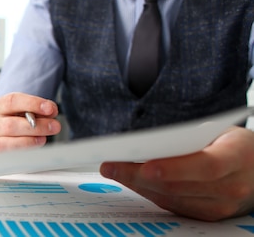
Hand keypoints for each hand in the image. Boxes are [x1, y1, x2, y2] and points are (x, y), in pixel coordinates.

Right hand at [0, 92, 60, 152]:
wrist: (5, 132)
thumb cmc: (18, 119)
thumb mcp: (29, 110)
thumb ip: (41, 108)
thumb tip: (51, 111)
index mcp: (0, 105)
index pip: (13, 101)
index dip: (32, 104)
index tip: (49, 108)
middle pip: (11, 124)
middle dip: (36, 125)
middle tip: (54, 126)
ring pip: (9, 139)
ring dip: (31, 138)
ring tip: (45, 137)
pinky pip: (10, 150)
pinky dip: (26, 146)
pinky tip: (38, 142)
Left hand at [100, 126, 253, 220]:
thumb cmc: (234, 145)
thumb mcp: (220, 133)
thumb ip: (190, 139)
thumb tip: (148, 145)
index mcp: (238, 157)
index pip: (207, 166)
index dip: (175, 168)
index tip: (146, 166)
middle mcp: (232, 186)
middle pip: (179, 185)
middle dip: (138, 175)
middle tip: (110, 166)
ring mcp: (221, 206)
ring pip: (170, 197)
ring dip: (137, 184)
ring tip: (113, 171)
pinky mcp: (208, 215)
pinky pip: (172, 205)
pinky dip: (148, 192)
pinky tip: (130, 180)